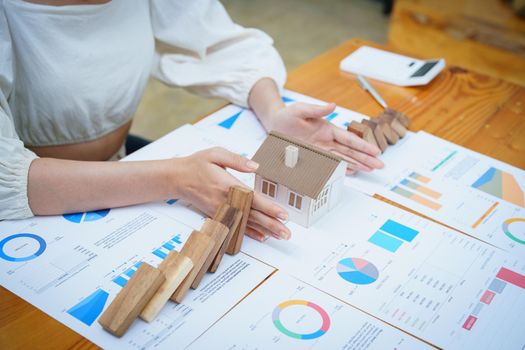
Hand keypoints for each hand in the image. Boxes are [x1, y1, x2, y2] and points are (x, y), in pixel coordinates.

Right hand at [172, 147, 290, 241]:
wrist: (177, 178)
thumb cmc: (197, 164)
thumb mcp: (215, 154)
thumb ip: (237, 160)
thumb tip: (255, 166)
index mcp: (228, 185)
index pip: (253, 199)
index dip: (269, 208)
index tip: (283, 214)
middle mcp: (226, 201)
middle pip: (253, 216)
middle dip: (272, 225)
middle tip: (287, 233)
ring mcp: (222, 211)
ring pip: (247, 223)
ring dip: (265, 230)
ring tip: (280, 236)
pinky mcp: (218, 215)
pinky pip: (237, 226)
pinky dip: (249, 233)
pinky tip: (261, 237)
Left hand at [263, 102, 383, 174]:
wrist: (274, 125)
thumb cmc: (287, 116)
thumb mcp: (300, 109)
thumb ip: (316, 109)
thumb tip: (333, 105)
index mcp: (328, 129)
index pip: (349, 139)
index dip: (362, 145)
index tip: (375, 151)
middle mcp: (327, 141)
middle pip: (350, 151)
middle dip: (365, 158)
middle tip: (380, 165)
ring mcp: (322, 151)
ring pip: (343, 159)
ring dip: (358, 165)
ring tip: (371, 170)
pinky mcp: (314, 158)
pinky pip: (330, 165)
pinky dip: (342, 169)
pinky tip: (354, 172)